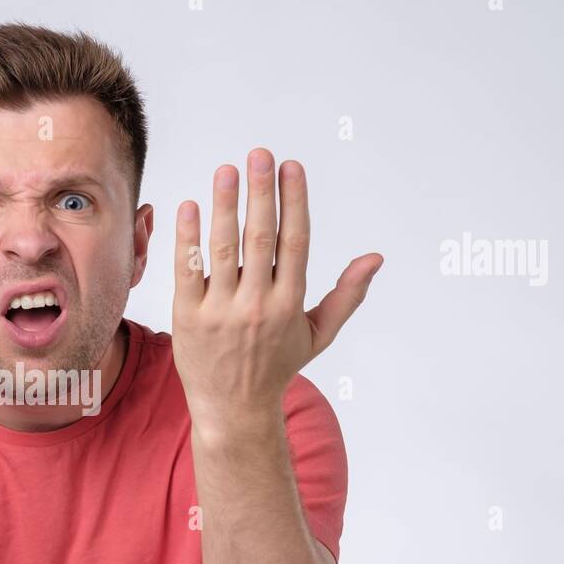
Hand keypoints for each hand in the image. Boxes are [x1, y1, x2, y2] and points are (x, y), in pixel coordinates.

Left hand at [171, 148, 381, 442]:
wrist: (234, 410)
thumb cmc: (276, 366)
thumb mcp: (317, 334)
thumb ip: (346, 294)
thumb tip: (375, 258)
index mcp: (290, 304)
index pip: (294, 242)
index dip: (293, 201)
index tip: (291, 166)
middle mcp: (257, 305)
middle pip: (261, 238)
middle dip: (261, 192)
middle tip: (259, 154)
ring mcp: (220, 311)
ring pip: (224, 249)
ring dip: (225, 205)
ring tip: (226, 170)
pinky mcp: (188, 317)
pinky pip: (188, 271)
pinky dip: (188, 238)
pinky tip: (190, 206)